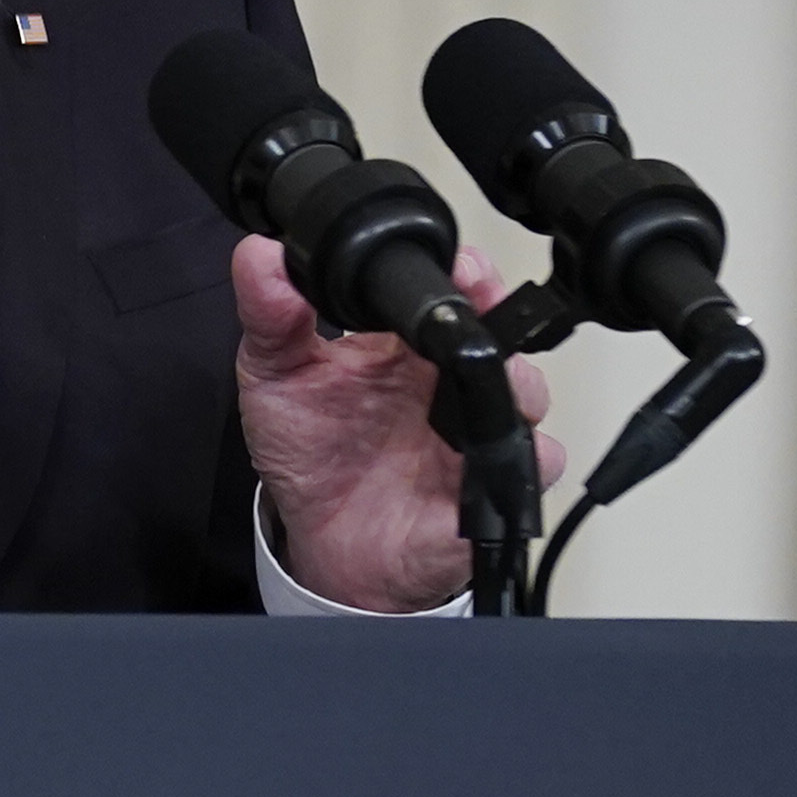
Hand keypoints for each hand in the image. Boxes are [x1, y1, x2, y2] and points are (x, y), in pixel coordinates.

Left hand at [233, 235, 561, 611]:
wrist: (325, 539)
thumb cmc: (309, 454)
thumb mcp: (275, 376)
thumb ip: (269, 317)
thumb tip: (260, 257)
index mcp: (405, 345)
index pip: (450, 291)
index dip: (465, 274)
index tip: (460, 267)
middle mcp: (448, 381)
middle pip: (503, 333)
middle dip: (502, 317)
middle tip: (479, 317)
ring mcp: (476, 429)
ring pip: (528, 392)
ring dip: (517, 384)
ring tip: (484, 386)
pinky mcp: (493, 481)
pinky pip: (536, 463)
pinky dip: (526, 456)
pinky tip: (483, 459)